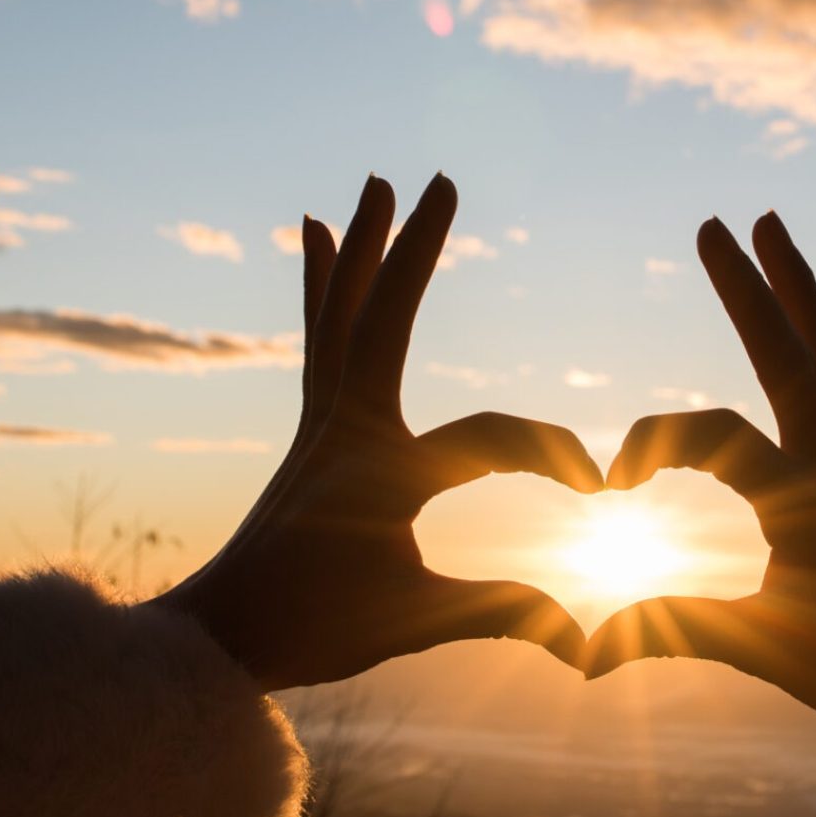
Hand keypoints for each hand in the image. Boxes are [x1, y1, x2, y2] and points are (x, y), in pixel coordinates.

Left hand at [160, 174, 600, 688]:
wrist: (214, 638)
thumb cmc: (311, 632)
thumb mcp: (414, 621)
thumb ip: (503, 615)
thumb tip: (589, 637)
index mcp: (381, 472)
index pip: (489, 439)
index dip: (555, 456)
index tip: (601, 488)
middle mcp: (344, 430)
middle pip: (383, 319)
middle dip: (415, 249)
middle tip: (439, 178)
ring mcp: (321, 424)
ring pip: (341, 314)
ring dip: (362, 248)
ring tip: (371, 186)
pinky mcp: (310, 431)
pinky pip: (319, 338)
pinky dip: (323, 285)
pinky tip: (318, 240)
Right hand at [584, 211, 815, 732]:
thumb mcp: (763, 649)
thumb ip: (675, 633)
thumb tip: (586, 655)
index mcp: (803, 501)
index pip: (715, 435)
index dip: (652, 443)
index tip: (612, 484)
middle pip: (788, 355)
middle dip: (747, 287)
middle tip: (712, 223)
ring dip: (798, 284)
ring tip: (774, 222)